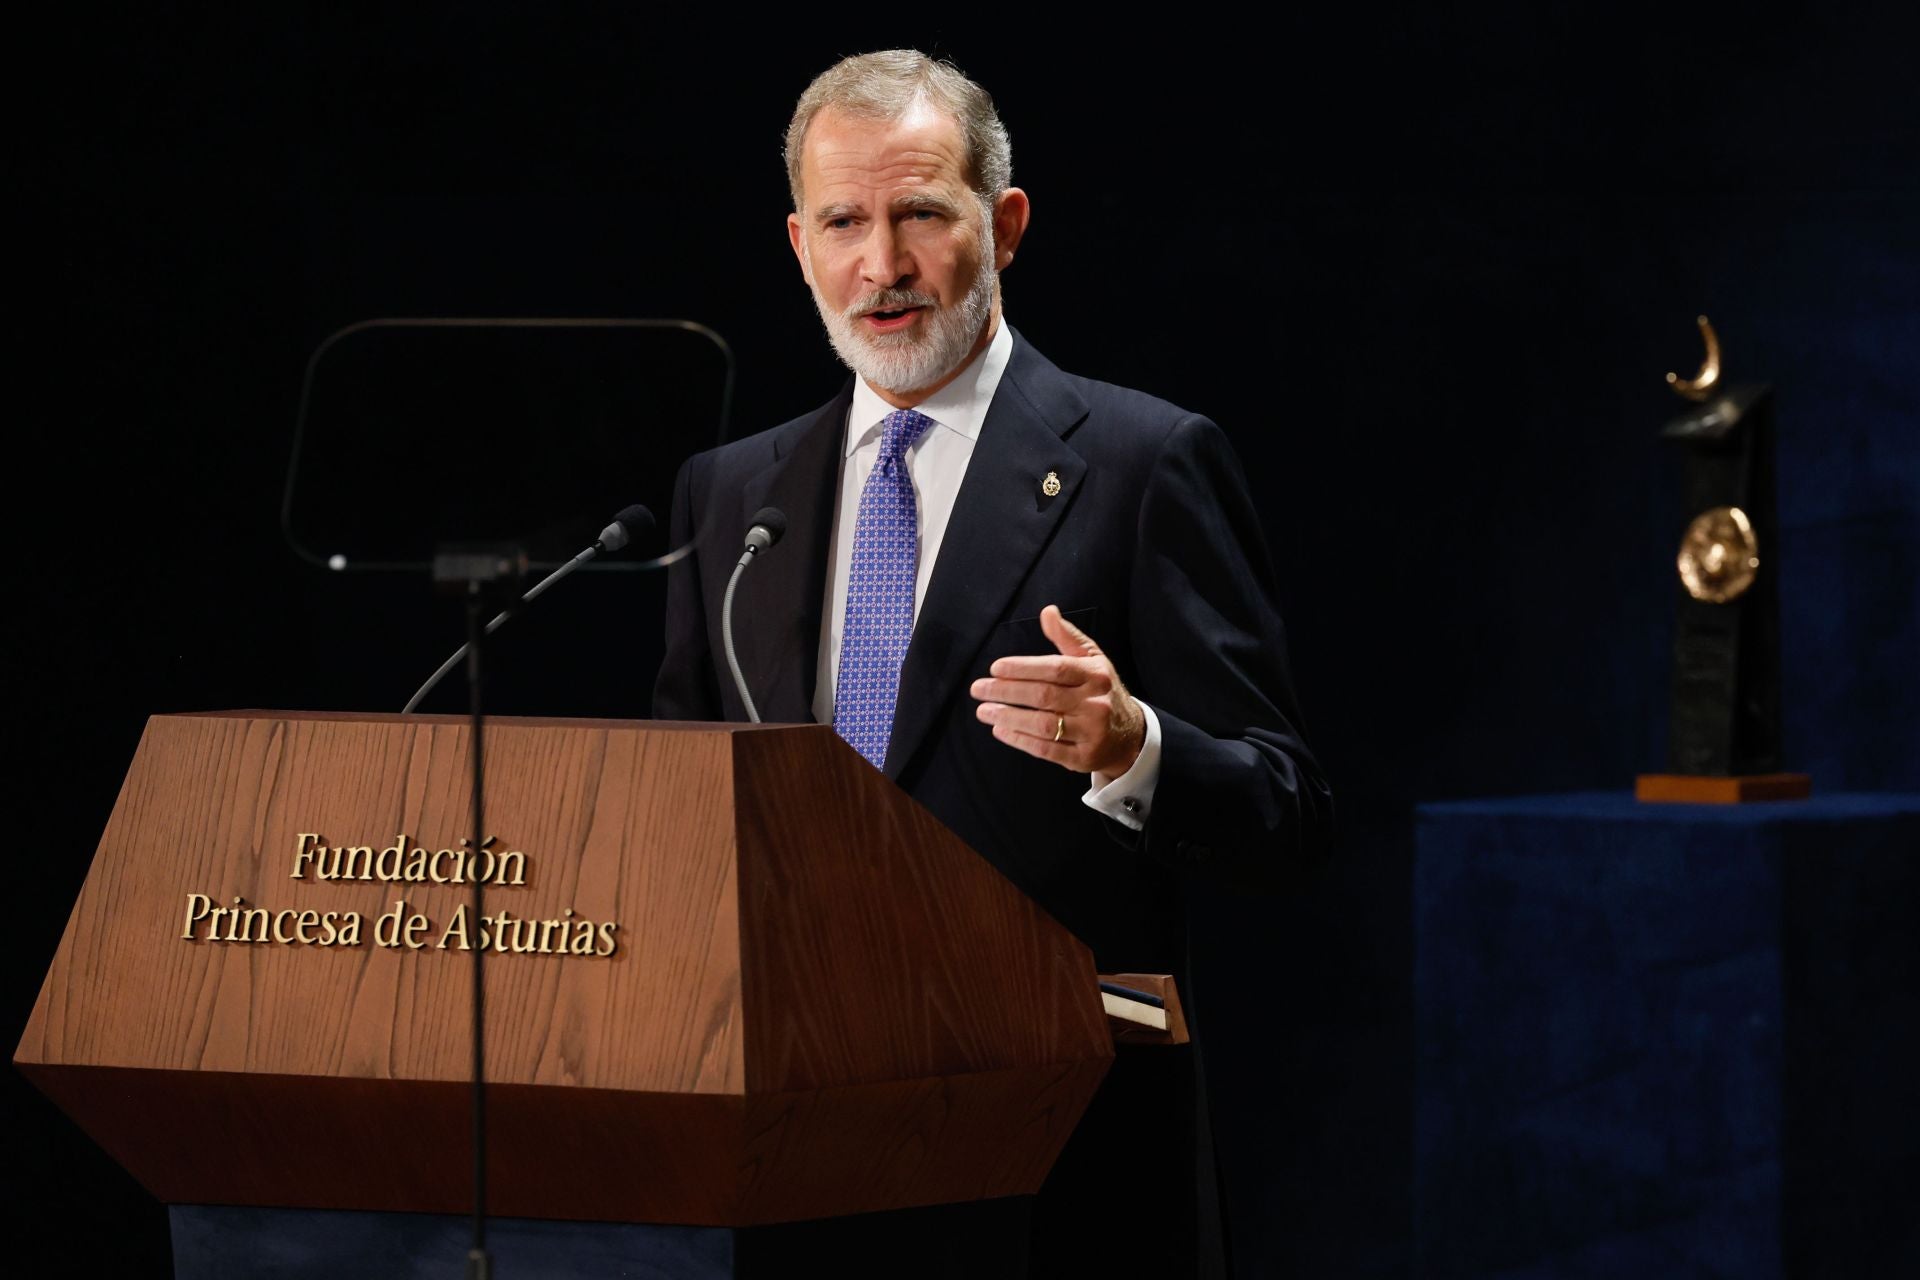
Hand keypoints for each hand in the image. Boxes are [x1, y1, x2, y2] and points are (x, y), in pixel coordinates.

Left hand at [970, 605, 1145, 775]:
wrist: (1129, 735)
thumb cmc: (1101, 691)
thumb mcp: (1092, 660)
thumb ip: (1067, 637)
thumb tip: (1047, 612)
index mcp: (1095, 675)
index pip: (1056, 669)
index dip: (1023, 668)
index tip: (995, 668)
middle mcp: (1095, 703)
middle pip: (1044, 696)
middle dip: (1006, 692)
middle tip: (978, 689)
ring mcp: (1091, 733)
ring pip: (1043, 725)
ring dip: (1008, 717)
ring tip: (983, 711)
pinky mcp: (1083, 758)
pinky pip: (1046, 750)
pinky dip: (1020, 740)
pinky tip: (1000, 730)